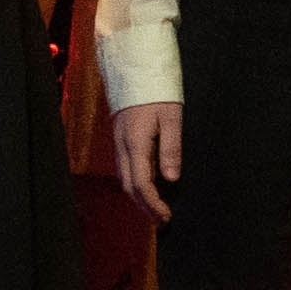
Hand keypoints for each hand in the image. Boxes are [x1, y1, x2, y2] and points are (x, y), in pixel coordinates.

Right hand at [114, 98, 183, 221]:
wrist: (135, 69)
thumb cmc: (157, 91)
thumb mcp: (171, 117)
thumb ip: (171, 148)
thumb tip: (171, 179)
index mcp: (135, 143)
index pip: (141, 184)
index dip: (153, 204)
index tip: (166, 217)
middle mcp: (122, 146)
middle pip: (129, 186)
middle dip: (144, 207)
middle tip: (162, 220)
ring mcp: (119, 143)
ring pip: (125, 179)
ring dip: (139, 197)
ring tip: (156, 209)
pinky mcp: (120, 139)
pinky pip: (125, 168)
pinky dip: (135, 183)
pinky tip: (148, 186)